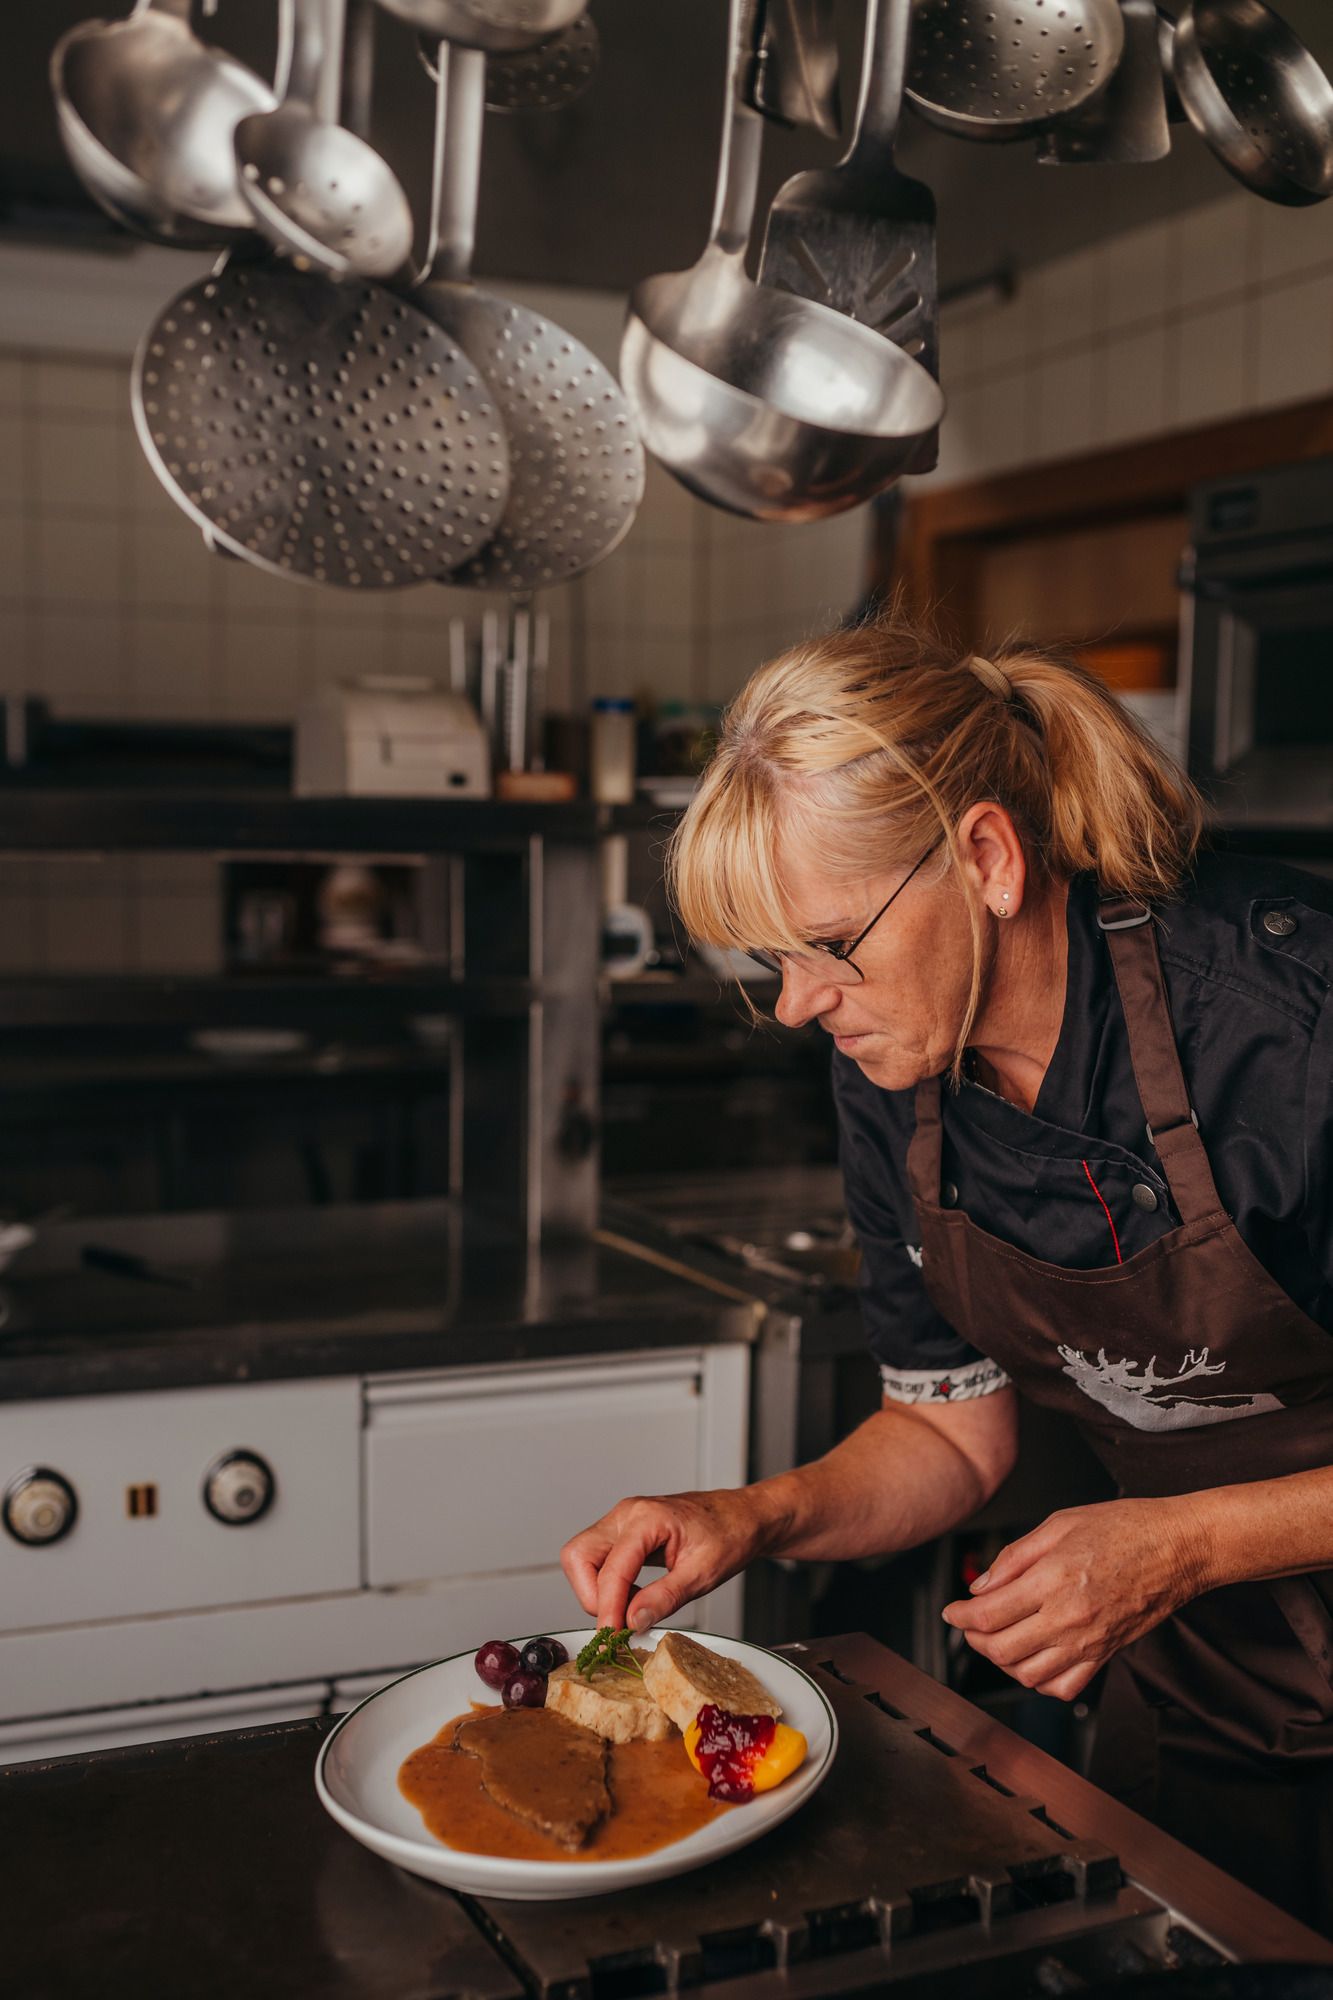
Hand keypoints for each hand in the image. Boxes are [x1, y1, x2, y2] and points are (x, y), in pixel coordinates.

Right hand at [560, 1487, 775, 1633]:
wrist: (743, 1516)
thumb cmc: (729, 1535)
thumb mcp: (703, 1573)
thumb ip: (665, 1597)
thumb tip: (632, 1621)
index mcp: (648, 1518)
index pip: (611, 1569)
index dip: (608, 1609)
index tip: (612, 1639)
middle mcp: (627, 1514)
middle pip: (579, 1556)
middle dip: (591, 1595)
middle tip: (617, 1622)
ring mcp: (623, 1520)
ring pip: (583, 1557)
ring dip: (597, 1590)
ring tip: (632, 1609)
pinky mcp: (624, 1531)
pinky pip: (598, 1558)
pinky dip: (608, 1583)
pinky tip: (635, 1597)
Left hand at [941, 1497, 1209, 1701]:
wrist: (1178, 1547)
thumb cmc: (1125, 1528)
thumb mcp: (1059, 1523)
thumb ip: (1014, 1558)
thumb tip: (981, 1585)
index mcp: (1053, 1580)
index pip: (990, 1614)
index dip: (960, 1616)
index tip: (951, 1612)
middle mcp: (1069, 1618)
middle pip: (1002, 1649)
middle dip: (975, 1639)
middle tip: (969, 1624)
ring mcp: (1090, 1642)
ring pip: (1029, 1674)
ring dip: (1002, 1662)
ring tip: (997, 1639)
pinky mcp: (1107, 1654)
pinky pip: (1065, 1686)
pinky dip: (1040, 1681)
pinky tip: (1032, 1659)